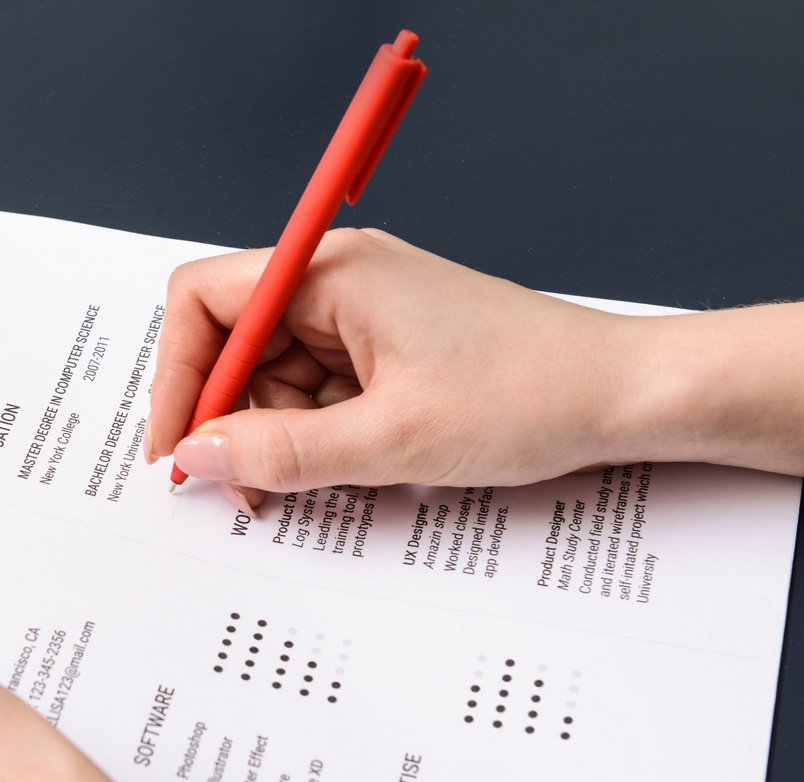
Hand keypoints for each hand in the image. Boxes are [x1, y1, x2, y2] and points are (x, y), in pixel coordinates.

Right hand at [149, 228, 803, 498]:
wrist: (626, 396)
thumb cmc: (530, 395)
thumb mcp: (390, 439)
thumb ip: (279, 451)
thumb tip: (196, 455)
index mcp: (333, 271)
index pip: (206, 300)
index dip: (178, 375)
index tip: (179, 447)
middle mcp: (341, 281)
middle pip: (235, 343)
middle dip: (231, 419)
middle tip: (246, 487)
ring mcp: (365, 314)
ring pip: (276, 377)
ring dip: (277, 437)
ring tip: (314, 486)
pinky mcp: (388, 348)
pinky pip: (320, 391)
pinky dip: (317, 436)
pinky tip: (345, 470)